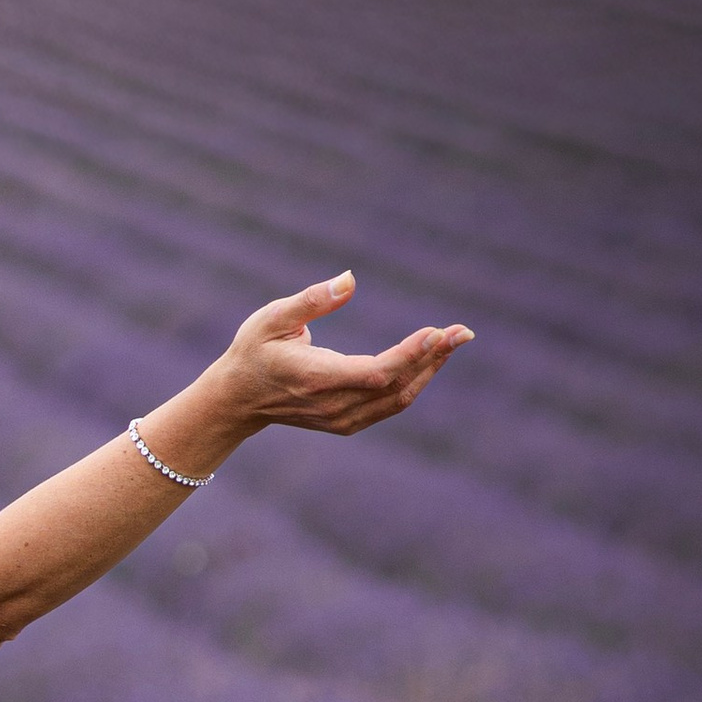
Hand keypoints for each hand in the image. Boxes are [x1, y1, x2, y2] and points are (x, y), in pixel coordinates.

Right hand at [213, 273, 471, 436]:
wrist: (237, 400)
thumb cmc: (253, 352)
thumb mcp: (270, 318)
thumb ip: (310, 301)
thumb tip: (350, 279)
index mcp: (316, 379)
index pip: (375, 372)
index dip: (410, 354)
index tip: (436, 332)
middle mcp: (333, 405)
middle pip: (396, 386)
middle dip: (433, 357)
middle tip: (463, 331)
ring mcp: (342, 419)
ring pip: (399, 398)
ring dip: (430, 370)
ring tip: (454, 340)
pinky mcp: (348, 422)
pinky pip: (391, 404)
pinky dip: (416, 381)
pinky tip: (431, 358)